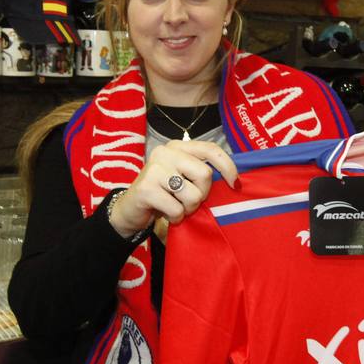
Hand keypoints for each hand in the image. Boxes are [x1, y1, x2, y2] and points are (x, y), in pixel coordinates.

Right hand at [108, 141, 238, 238]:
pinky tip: (165, 213)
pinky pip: (177, 209)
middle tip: (188, 201)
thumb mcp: (182, 177)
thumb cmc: (162, 193)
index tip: (235, 184)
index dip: (227, 166)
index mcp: (177, 146)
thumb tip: (233, 179)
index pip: (210, 149)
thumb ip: (200, 172)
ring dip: (188, 209)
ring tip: (175, 206)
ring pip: (193, 195)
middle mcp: (165, 152)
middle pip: (205, 175)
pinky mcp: (146, 188)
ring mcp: (154, 169)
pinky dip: (175, 218)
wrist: (129, 209)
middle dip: (202, 195)